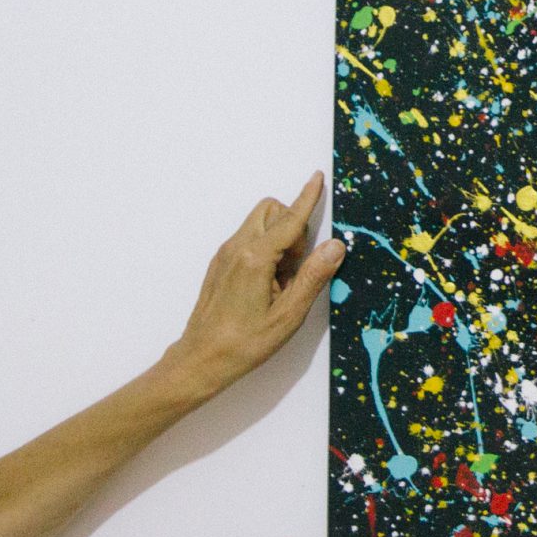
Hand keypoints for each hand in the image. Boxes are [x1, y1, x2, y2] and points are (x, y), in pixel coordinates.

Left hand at [158, 173, 345, 406]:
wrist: (201, 358)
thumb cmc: (244, 343)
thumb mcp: (288, 315)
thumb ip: (313, 276)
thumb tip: (335, 246)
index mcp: (255, 259)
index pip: (290, 219)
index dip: (307, 198)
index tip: (317, 178)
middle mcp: (237, 248)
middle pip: (271, 211)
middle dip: (292, 227)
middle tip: (297, 266)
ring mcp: (225, 255)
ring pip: (259, 223)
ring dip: (279, 238)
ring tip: (283, 278)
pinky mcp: (221, 264)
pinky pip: (249, 239)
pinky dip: (265, 250)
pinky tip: (268, 284)